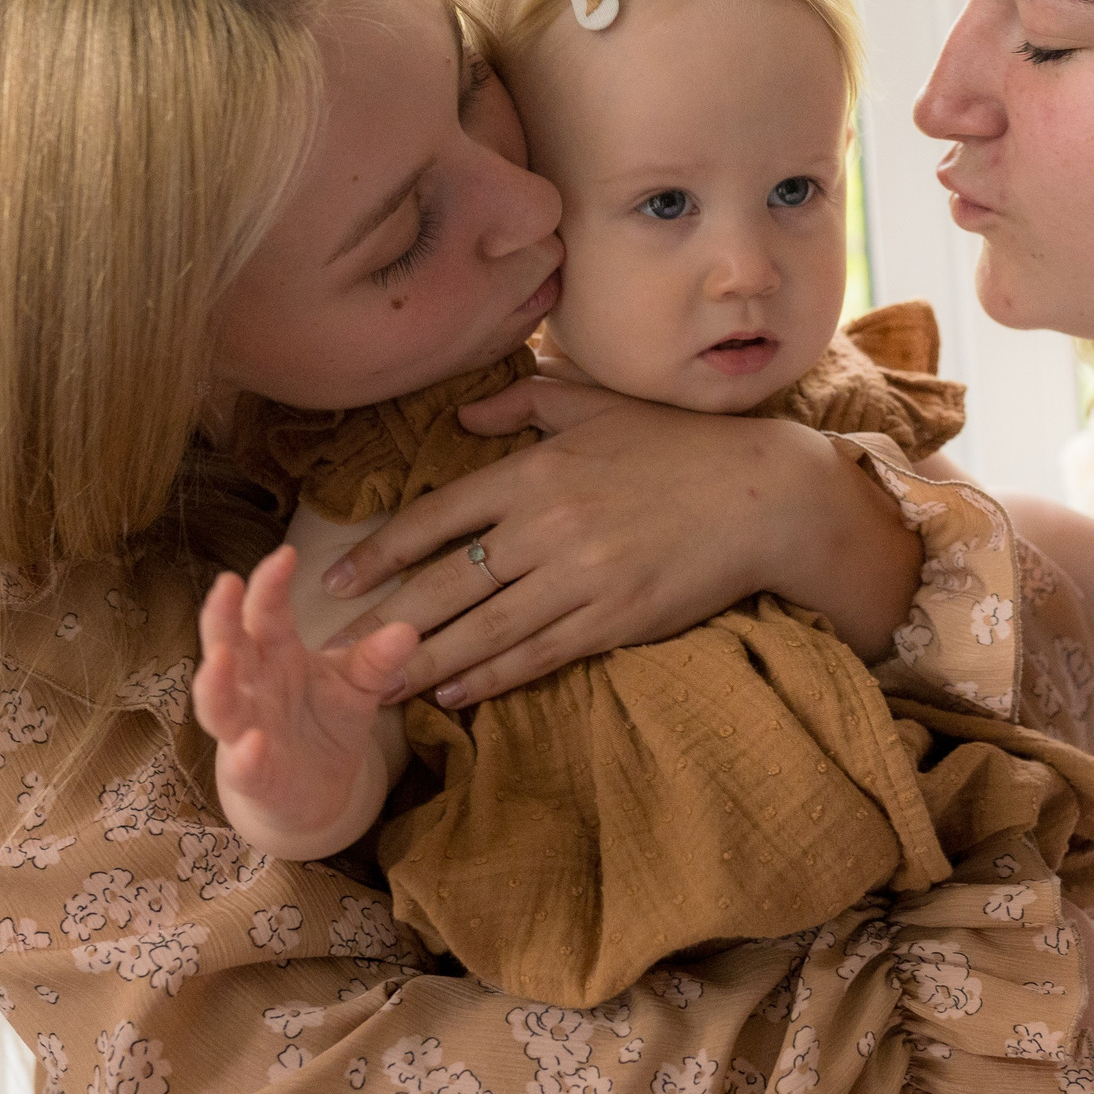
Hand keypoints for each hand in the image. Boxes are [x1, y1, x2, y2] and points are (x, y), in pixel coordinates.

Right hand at [193, 546, 415, 841]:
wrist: (319, 790)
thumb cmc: (328, 722)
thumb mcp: (358, 686)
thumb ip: (377, 659)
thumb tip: (409, 630)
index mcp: (277, 653)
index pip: (267, 611)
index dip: (271, 584)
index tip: (286, 554)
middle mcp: (252, 686)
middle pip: (228, 645)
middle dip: (221, 616)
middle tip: (225, 584)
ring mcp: (245, 730)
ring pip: (218, 704)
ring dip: (213, 683)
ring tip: (219, 658)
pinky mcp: (251, 775)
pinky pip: (241, 766)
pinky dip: (244, 756)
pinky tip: (252, 745)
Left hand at [323, 376, 920, 705]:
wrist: (762, 495)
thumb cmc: (679, 445)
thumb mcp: (597, 404)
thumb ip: (525, 401)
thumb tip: (466, 412)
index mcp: (536, 473)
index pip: (437, 517)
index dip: (381, 551)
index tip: (338, 578)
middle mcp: (548, 528)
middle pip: (446, 586)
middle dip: (384, 624)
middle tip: (331, 652)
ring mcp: (581, 579)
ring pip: (483, 631)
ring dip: (424, 664)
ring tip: (376, 686)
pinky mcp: (614, 620)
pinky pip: (538, 655)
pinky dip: (492, 678)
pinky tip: (455, 693)